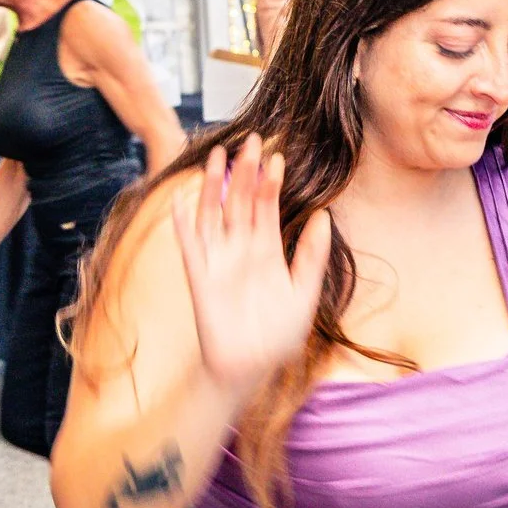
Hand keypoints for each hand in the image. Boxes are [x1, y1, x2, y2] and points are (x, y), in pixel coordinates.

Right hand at [170, 136, 331, 397]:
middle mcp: (241, 249)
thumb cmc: (277, 334)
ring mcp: (219, 260)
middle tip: (252, 140)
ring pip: (214, 214)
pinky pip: (190, 247)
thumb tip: (324, 216)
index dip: (270, 182)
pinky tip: (183, 201)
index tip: (278, 156)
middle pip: (241, 201)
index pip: (267, 207)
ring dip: (213, 186)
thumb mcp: (304, 292)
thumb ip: (311, 255)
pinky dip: (184, 224)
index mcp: (267, 250)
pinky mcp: (200, 278)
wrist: (250, 367)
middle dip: (245, 172)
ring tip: (218, 156)